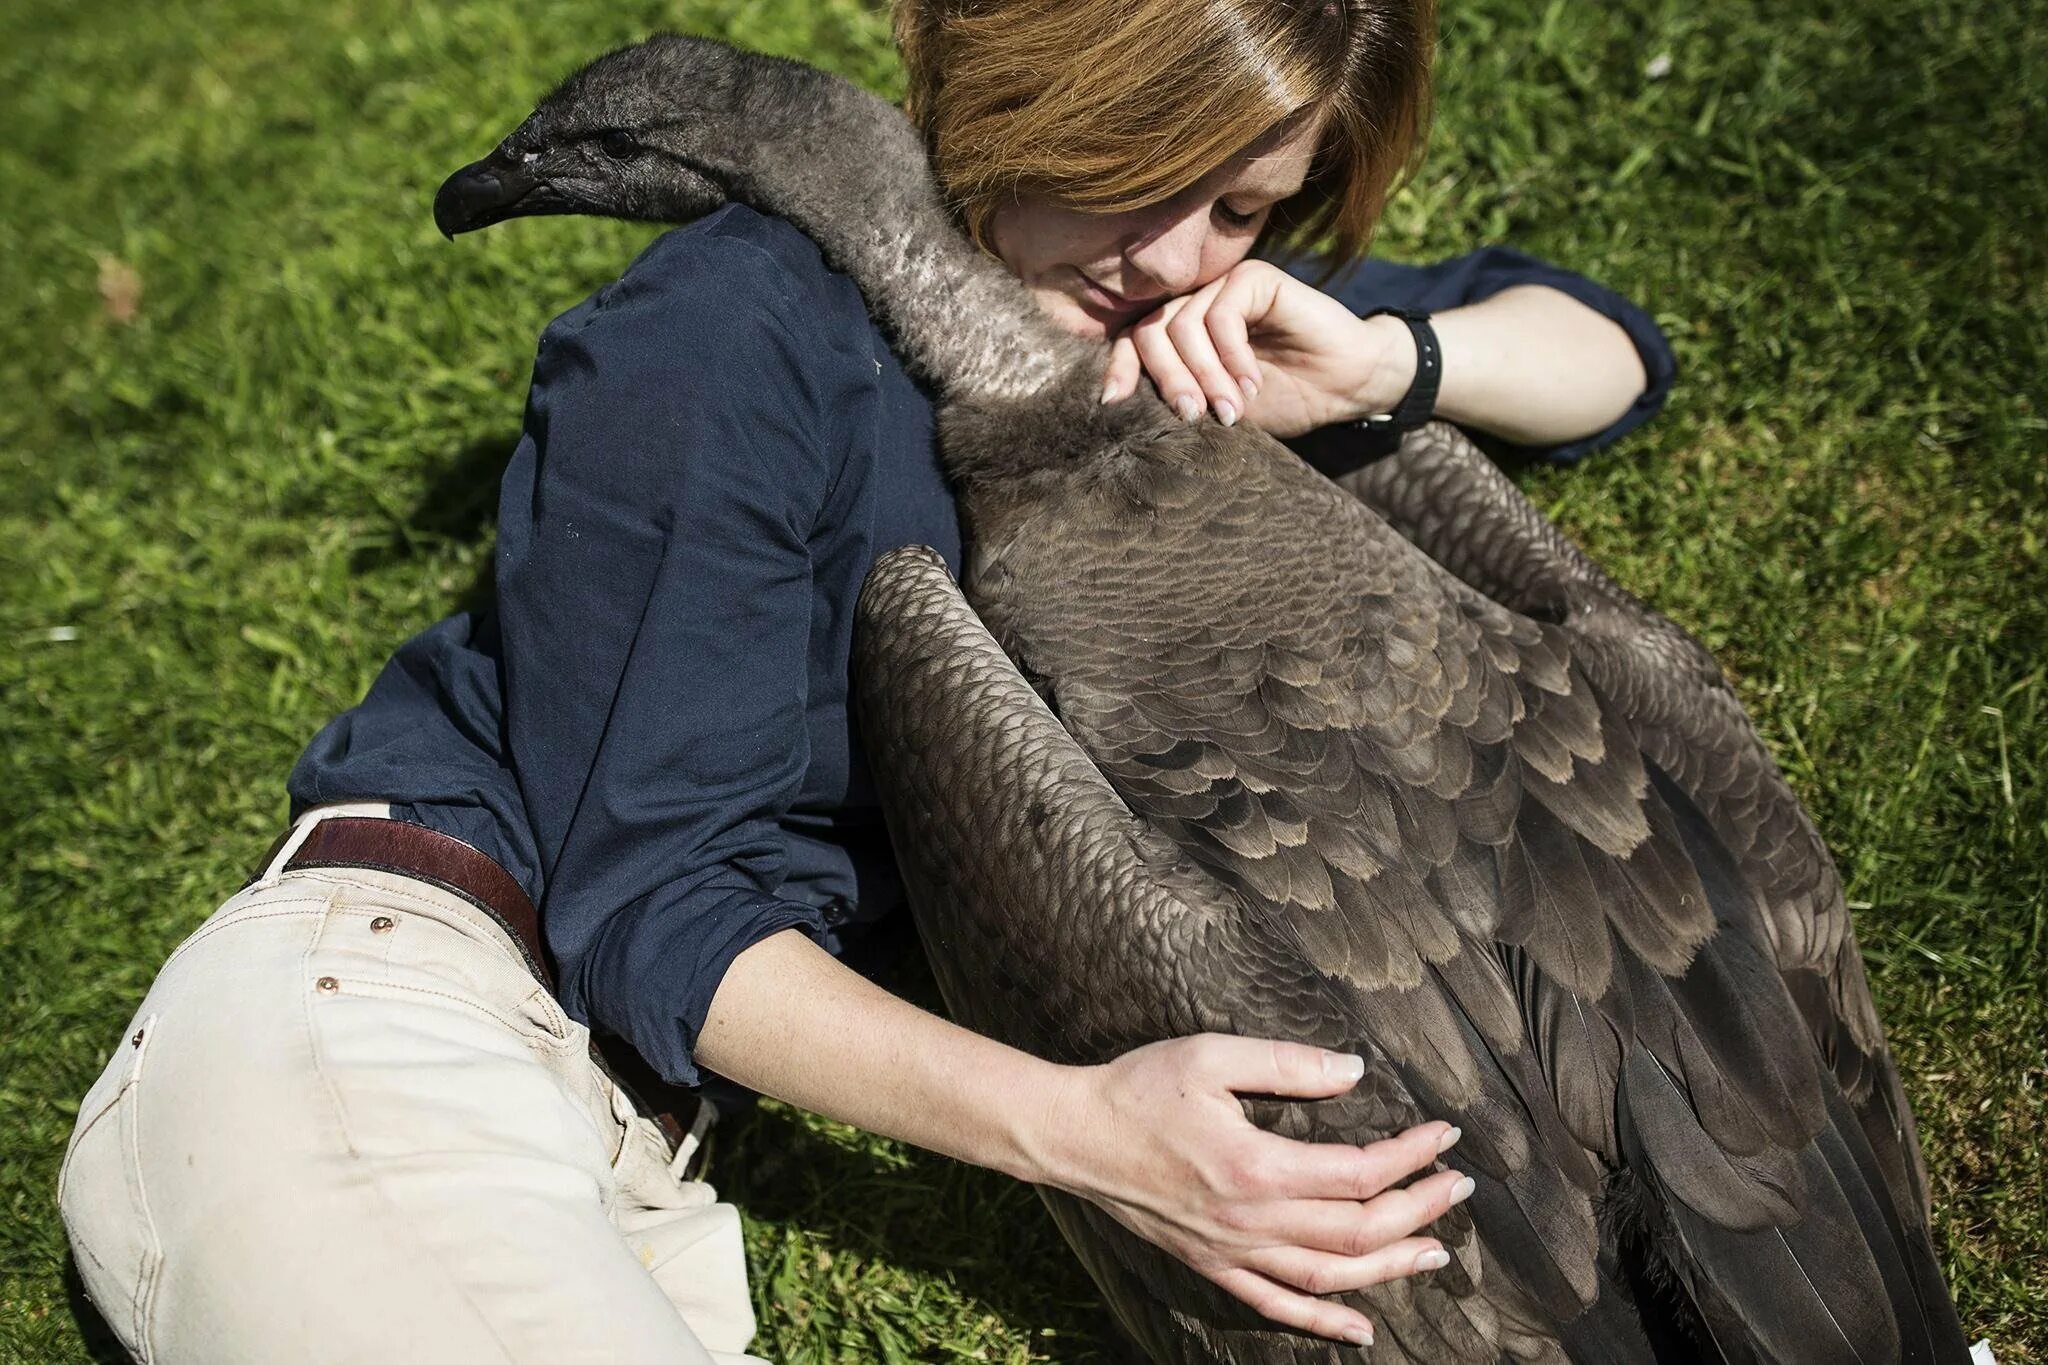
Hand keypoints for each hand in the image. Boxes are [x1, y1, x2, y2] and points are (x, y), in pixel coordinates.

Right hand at [1030, 1034, 1471, 1346]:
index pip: (1359, 1172)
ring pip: (1329, 1276)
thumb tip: (1354, 1070)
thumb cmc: (1140, 1089)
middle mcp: (1251, 1220)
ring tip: (1435, 1252)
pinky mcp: (1213, 1265)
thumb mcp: (1212, 1056)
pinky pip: (1277, 1305)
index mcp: (1257, 1165)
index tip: (1444, 1134)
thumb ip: (1287, 1063)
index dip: (1411, 1156)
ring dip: (1390, 1267)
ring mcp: (1233, 1251)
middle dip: (1419, 1210)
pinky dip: (1324, 1323)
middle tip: (1458, 1187)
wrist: (1075, 1136)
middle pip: (1358, 1231)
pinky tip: (1361, 1330)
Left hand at [1100, 260, 1417, 439]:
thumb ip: (1182, 399)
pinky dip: (1231, 356)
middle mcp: (1197, 304)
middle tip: (1192, 417)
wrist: (1349, 386)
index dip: (1120, 370)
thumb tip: (1122, 411)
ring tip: (1229, 411)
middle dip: (1168, 380)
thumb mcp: (1221, 410)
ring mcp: (1224, 288)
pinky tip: (1251, 385)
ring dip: (1203, 375)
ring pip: (1183, 325)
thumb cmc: (1288, 400)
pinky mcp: (1254, 278)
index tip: (1113, 406)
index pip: (1133, 343)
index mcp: (1183, 335)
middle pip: (1151, 332)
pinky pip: (1221, 315)